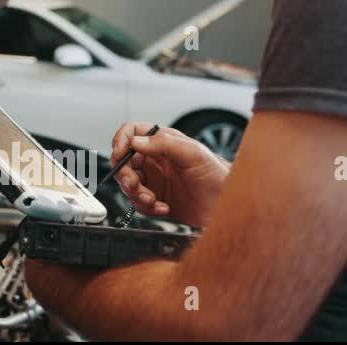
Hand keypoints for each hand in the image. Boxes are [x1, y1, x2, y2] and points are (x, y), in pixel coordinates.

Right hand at [111, 123, 230, 226]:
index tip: (120, 154)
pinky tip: (163, 208)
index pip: (132, 133)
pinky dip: (146, 208)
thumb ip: (164, 143)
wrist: (228, 207)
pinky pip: (138, 204)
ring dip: (136, 195)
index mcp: (163, 143)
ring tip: (153, 200)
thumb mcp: (193, 154)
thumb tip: (137, 141)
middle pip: (124, 162)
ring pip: (128, 185)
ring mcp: (155, 180)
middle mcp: (156, 160)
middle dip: (126, 176)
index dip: (121, 141)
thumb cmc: (219, 177)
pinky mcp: (156, 200)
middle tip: (136, 185)